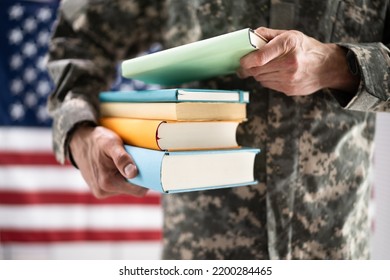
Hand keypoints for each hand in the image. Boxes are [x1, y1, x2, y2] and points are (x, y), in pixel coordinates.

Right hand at [69, 125, 147, 197]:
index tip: (152, 169)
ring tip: (125, 162)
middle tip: (138, 161)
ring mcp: (101, 191)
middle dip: (138, 177)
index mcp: (107, 182)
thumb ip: (122, 158)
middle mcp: (103, 191)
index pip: (139, 190)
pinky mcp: (100, 189)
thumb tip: (133, 173)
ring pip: (126, 188)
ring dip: (129, 177)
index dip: (148, 180)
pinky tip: (117, 167)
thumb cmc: (97, 140)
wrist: (78, 141)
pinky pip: (118, 186)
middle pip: (133, 189)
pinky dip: (121, 177)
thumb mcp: (111, 143)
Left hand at [238, 27, 358, 94]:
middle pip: (257, 70)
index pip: (260, 57)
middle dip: (248, 68)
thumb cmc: (306, 48)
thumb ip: (268, 35)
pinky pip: (268, 85)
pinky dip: (266, 79)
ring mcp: (289, 78)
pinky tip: (274, 73)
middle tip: (246, 65)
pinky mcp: (289, 89)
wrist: (326, 67)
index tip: (242, 61)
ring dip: (258, 73)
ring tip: (266, 67)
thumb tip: (250, 38)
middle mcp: (289, 63)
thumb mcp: (290, 35)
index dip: (246, 61)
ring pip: (260, 78)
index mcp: (288, 45)